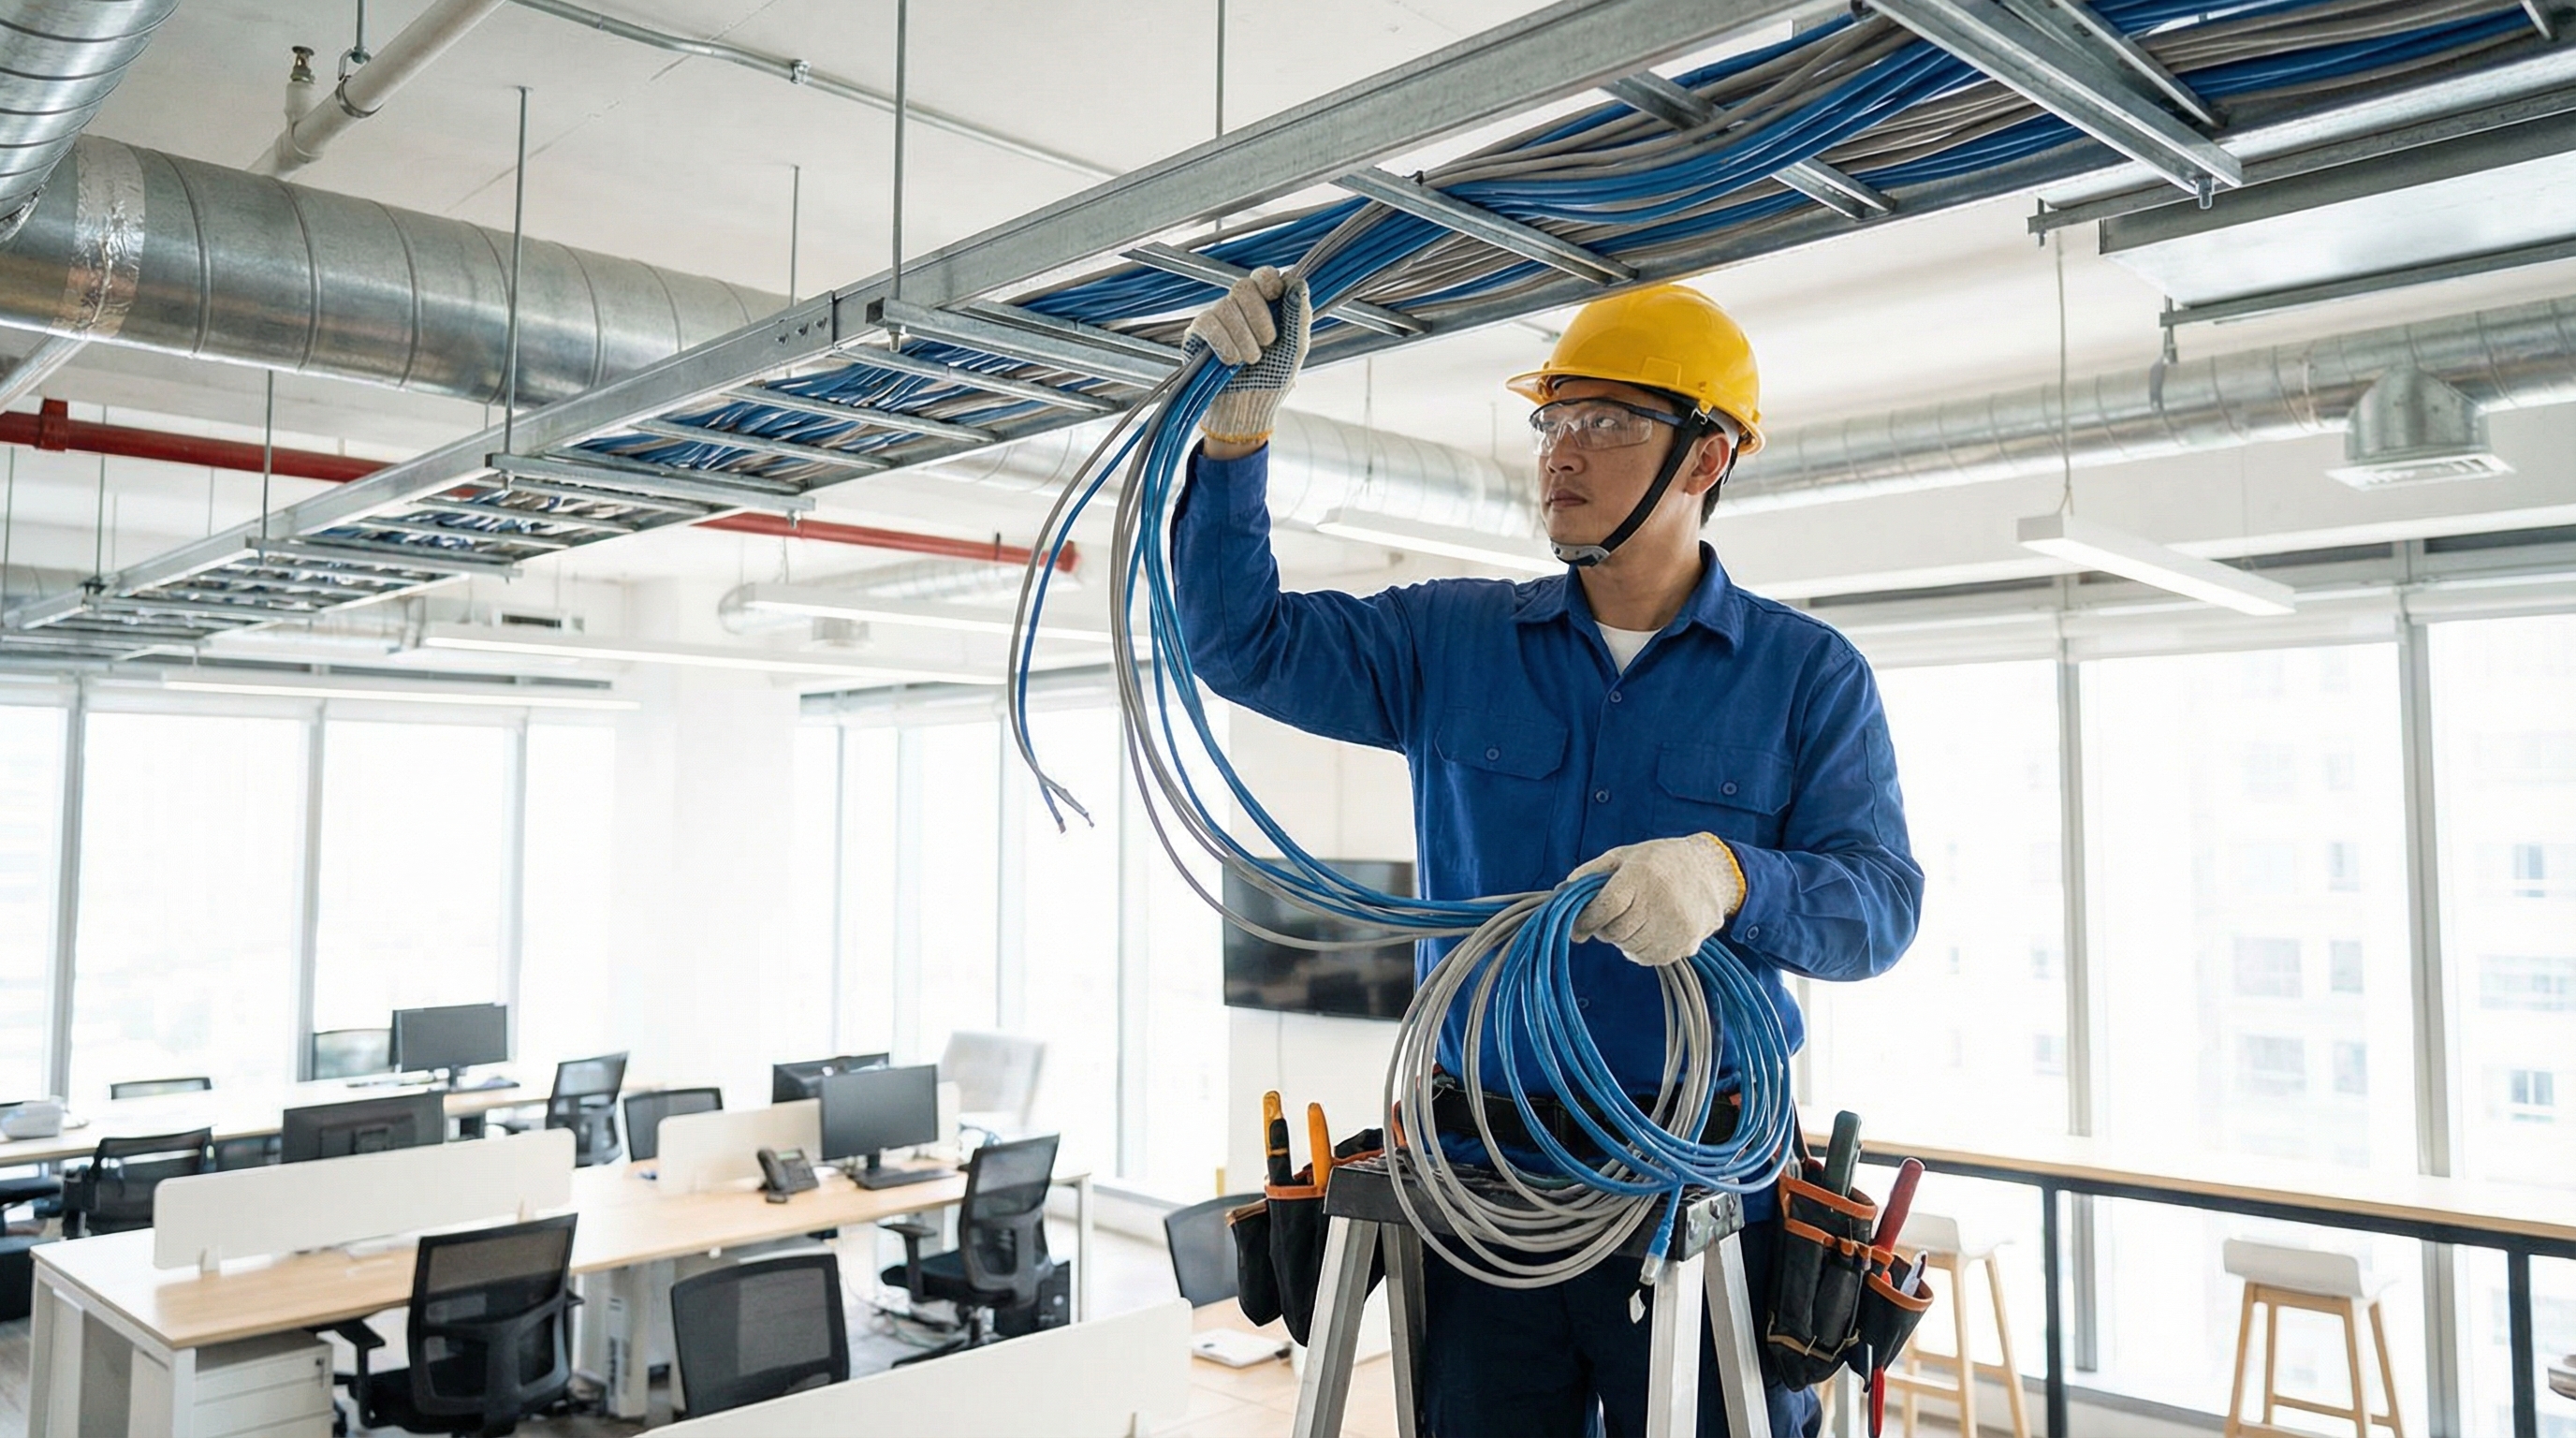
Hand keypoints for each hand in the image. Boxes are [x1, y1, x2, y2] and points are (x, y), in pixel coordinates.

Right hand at [1184, 265, 1309, 448]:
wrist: (1249, 409)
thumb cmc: (1273, 378)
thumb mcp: (1295, 349)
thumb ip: (1298, 316)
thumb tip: (1298, 282)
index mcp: (1265, 306)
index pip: (1262, 275)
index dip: (1268, 280)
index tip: (1276, 295)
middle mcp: (1239, 307)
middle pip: (1243, 286)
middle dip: (1259, 316)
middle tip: (1268, 343)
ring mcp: (1217, 318)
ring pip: (1227, 307)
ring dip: (1245, 339)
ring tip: (1251, 361)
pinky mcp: (1198, 334)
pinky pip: (1208, 323)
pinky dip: (1224, 343)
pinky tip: (1231, 361)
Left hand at [1569, 834, 1745, 967]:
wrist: (1710, 872)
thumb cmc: (1659, 861)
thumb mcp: (1623, 856)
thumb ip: (1590, 874)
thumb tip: (1561, 894)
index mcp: (1642, 875)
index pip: (1605, 907)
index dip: (1586, 920)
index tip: (1577, 927)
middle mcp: (1661, 901)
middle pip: (1615, 931)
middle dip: (1604, 927)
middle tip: (1611, 916)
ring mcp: (1676, 926)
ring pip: (1629, 947)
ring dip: (1623, 939)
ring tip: (1635, 918)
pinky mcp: (1687, 945)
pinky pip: (1648, 958)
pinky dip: (1640, 949)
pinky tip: (1649, 929)